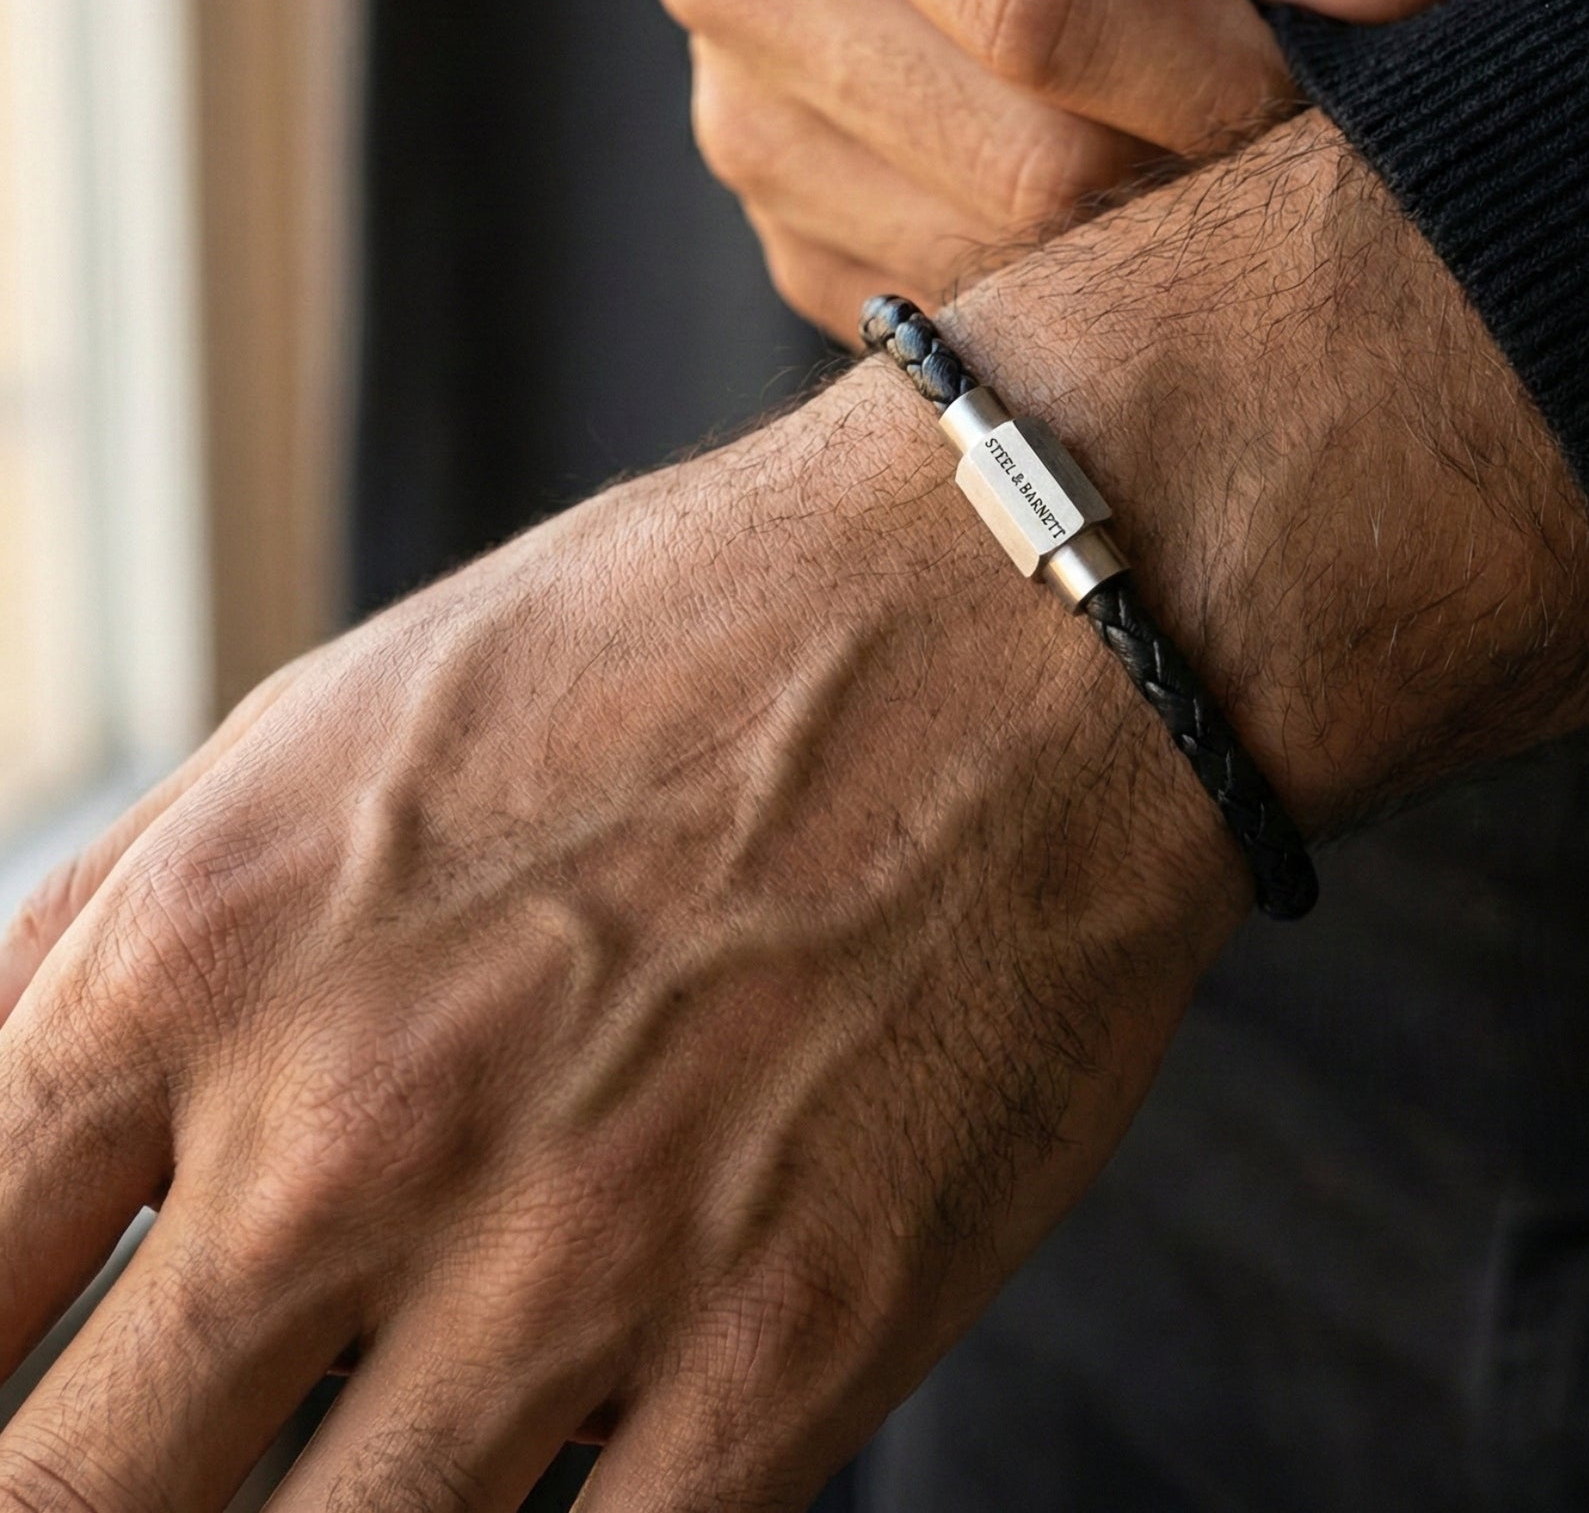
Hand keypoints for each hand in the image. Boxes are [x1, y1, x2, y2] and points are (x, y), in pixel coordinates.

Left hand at [0, 120, 1588, 1508]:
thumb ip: (117, 930)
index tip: (40, 1371)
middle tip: (186, 1430)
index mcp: (203, 951)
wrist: (1022, 628)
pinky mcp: (782, 1356)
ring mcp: (572, 1266)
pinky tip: (551, 1463)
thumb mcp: (343, 717)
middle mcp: (352, 1131)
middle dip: (97, 1480)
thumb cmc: (692, 639)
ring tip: (382, 1429)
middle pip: (70, 1492)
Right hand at [655, 0, 1459, 338]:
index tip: (1323, 75)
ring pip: (997, 268)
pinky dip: (1064, 283)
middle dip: (1192, 163)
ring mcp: (739, 118)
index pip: (1035, 4)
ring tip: (1179, 124)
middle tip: (1274, 111)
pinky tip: (1101, 179)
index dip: (1214, 72)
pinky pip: (958, 318)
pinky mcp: (780, 229)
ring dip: (1137, 232)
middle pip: (1024, 168)